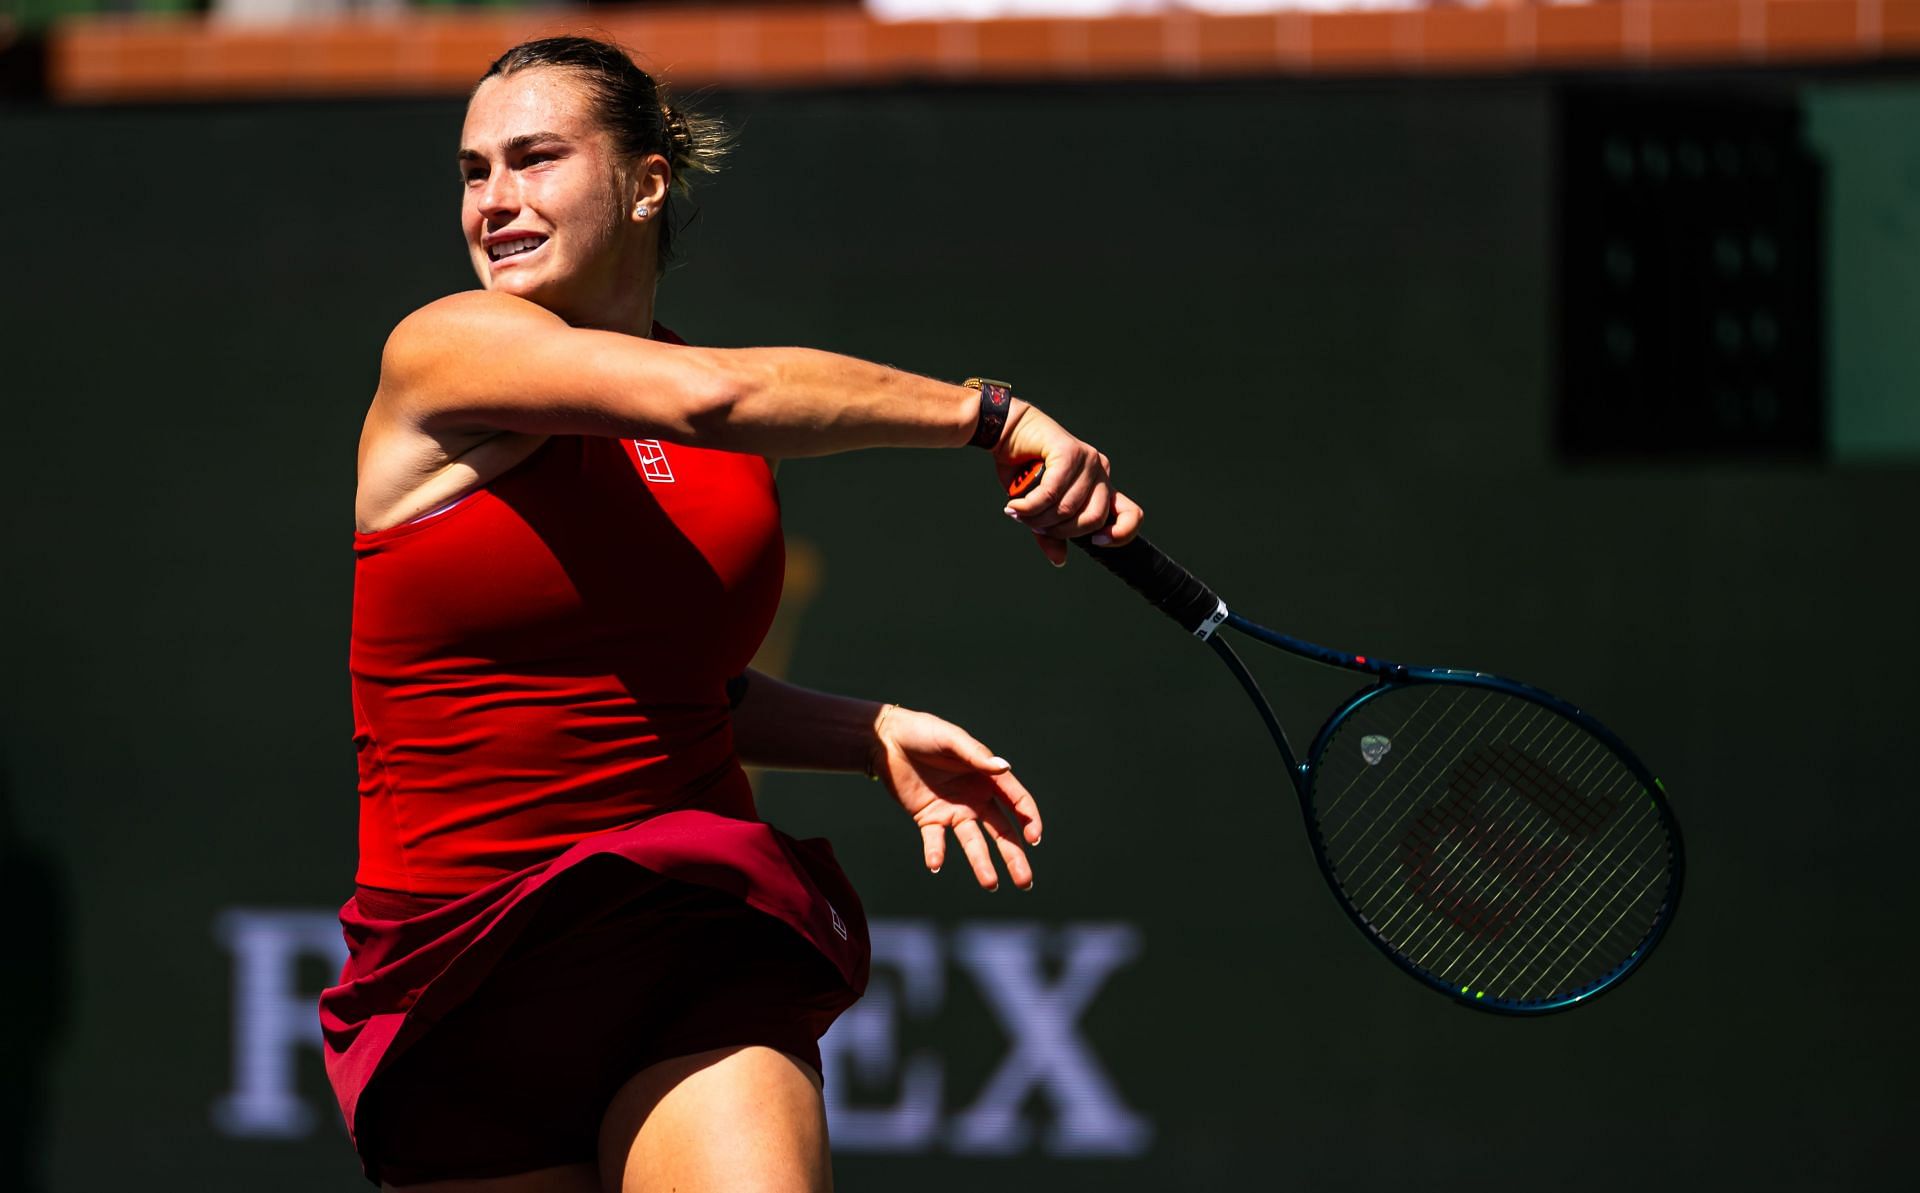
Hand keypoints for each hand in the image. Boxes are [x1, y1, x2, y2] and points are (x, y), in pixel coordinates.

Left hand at [869, 704, 1042, 891]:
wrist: (886, 740)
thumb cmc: (924, 732)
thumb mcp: (951, 739)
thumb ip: (976, 755)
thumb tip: (1004, 768)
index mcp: (987, 777)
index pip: (1016, 802)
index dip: (1029, 819)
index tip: (1033, 838)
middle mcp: (975, 798)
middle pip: (1001, 831)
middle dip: (1014, 856)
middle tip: (1025, 882)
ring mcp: (953, 811)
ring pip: (973, 842)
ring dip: (981, 863)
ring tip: (991, 885)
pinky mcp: (928, 819)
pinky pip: (935, 840)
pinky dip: (936, 852)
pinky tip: (935, 864)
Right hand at [992, 401, 1143, 565]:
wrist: (1006, 432)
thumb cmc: (1023, 469)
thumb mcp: (1039, 509)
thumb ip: (1051, 533)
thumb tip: (1059, 559)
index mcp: (1101, 487)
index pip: (1130, 515)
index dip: (1120, 535)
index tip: (1097, 543)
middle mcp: (1100, 472)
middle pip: (1094, 519)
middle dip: (1060, 531)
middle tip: (1035, 527)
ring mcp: (1088, 460)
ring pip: (1069, 508)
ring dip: (1038, 518)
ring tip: (1018, 512)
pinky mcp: (1069, 451)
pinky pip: (1052, 492)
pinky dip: (1031, 504)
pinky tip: (1016, 505)